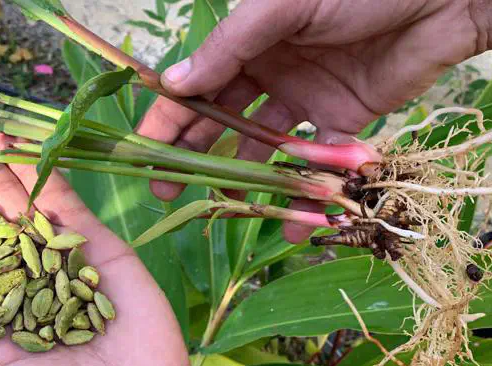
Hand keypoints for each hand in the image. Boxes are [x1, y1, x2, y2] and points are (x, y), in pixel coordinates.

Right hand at [138, 0, 486, 242]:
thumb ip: (231, 46)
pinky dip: (306, 188)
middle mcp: (272, 70)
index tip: (146, 151)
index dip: (170, 115)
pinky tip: (292, 219)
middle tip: (172, 193)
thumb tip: (173, 83)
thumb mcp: (286, 7)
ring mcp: (307, 97)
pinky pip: (317, 159)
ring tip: (228, 210)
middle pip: (224, 119)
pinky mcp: (344, 120)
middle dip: (196, 154)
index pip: (198, 82)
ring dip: (247, 176)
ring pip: (266, 145)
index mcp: (251, 40)